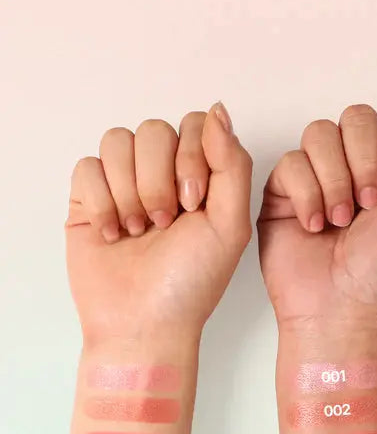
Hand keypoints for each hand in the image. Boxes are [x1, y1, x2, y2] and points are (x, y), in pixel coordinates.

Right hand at [66, 103, 251, 343]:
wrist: (144, 324)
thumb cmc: (191, 283)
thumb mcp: (231, 225)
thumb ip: (232, 164)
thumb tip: (217, 110)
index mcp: (201, 176)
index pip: (194, 124)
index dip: (192, 158)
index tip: (194, 205)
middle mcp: (162, 174)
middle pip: (154, 130)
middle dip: (159, 181)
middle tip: (164, 224)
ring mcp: (123, 183)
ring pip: (118, 142)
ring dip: (130, 191)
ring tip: (139, 231)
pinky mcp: (88, 198)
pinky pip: (87, 166)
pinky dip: (102, 202)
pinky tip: (114, 234)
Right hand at [258, 104, 376, 327]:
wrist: (343, 307)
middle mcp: (353, 166)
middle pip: (356, 116)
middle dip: (365, 157)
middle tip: (369, 203)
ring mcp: (316, 176)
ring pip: (320, 133)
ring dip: (336, 177)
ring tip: (341, 219)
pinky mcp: (283, 191)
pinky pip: (291, 162)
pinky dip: (307, 193)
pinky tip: (315, 225)